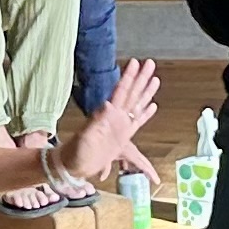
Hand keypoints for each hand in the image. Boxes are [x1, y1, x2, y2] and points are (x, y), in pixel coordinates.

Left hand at [63, 62, 161, 184]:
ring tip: (155, 78)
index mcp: (107, 115)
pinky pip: (138, 121)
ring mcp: (120, 125)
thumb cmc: (76, 152)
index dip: (128, 77)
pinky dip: (146, 113)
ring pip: (137, 104)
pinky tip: (153, 105)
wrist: (73, 165)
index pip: (120, 91)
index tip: (136, 62)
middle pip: (132, 93)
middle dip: (141, 78)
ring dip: (146, 91)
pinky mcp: (123, 136)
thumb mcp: (85, 138)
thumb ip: (95, 122)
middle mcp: (115, 117)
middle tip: (151, 63)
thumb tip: (107, 104)